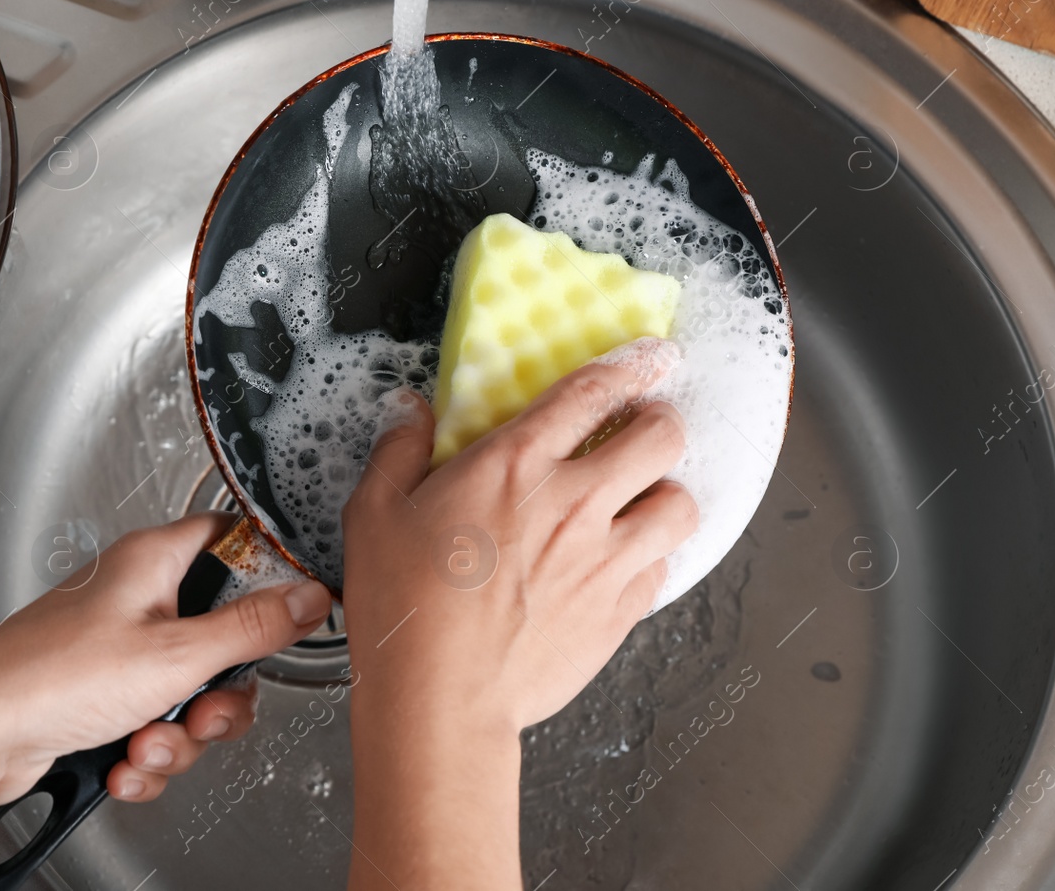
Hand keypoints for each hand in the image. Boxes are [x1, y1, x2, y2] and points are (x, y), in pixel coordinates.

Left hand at [0, 512, 331, 890]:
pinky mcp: (98, 699)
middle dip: (215, 695)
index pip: (230, 540)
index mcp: (153, 561)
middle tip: (200, 712)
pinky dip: (145, 754)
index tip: (283, 618)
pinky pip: (151, 725)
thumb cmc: (49, 678)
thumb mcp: (175, 656)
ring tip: (144, 745)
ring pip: (187, 693)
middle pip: (220, 637)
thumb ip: (252, 629)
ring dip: (178, 736)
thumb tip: (308, 598)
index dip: (264, 576)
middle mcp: (135, 598)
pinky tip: (122, 765)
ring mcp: (115, 651)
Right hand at [340, 337, 694, 889]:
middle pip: (661, 436)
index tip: (649, 358)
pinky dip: (652, 557)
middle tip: (643, 429)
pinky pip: (664, 568)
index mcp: (514, 464)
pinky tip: (624, 560)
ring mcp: (605, 558)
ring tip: (643, 497)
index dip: (631, 365)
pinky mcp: (620, 610)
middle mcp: (573, 502)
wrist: (439, 697)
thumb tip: (409, 410)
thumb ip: (399, 449)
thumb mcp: (375, 512)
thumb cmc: (403, 606)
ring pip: (679, 503)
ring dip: (665, 492)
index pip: (593, 391)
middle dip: (659, 423)